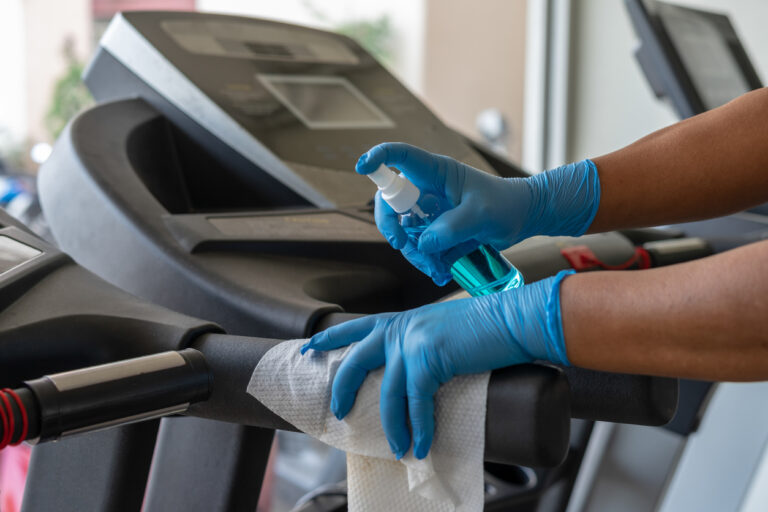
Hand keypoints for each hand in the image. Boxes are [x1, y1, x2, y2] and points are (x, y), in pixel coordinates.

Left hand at [301, 270, 572, 458]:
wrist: (514, 319)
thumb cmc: (487, 328)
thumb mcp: (443, 331)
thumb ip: (423, 347)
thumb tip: (418, 376)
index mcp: (403, 320)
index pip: (356, 327)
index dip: (330, 339)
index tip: (308, 348)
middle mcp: (401, 328)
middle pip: (356, 360)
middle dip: (343, 388)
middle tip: (339, 411)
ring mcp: (412, 341)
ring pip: (387, 393)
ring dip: (392, 426)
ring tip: (398, 447)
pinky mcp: (428, 358)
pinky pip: (415, 403)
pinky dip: (419, 428)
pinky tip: (421, 445)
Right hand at [357, 143, 599, 284]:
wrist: (521, 218)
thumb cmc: (505, 204)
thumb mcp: (482, 214)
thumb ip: (453, 227)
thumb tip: (424, 244)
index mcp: (435, 172)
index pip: (400, 156)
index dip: (378, 158)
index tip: (362, 167)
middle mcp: (425, 189)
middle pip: (390, 203)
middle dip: (393, 228)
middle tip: (405, 248)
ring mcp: (427, 210)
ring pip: (403, 231)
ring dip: (414, 254)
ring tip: (437, 270)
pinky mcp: (433, 229)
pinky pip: (418, 246)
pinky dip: (425, 262)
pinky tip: (441, 272)